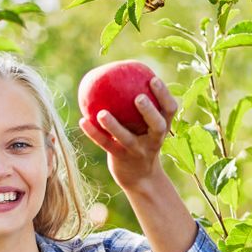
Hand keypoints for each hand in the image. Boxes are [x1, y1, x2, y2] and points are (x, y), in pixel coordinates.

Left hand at [79, 76, 178, 191]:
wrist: (140, 178)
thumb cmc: (141, 141)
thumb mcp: (146, 126)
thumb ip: (140, 105)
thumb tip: (123, 73)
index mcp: (162, 128)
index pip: (170, 110)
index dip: (164, 95)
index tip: (154, 79)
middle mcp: (154, 140)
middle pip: (157, 126)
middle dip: (149, 112)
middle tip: (138, 98)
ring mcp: (138, 152)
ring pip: (126, 138)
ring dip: (114, 126)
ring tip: (101, 113)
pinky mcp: (121, 159)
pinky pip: (106, 144)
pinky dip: (93, 133)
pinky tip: (82, 121)